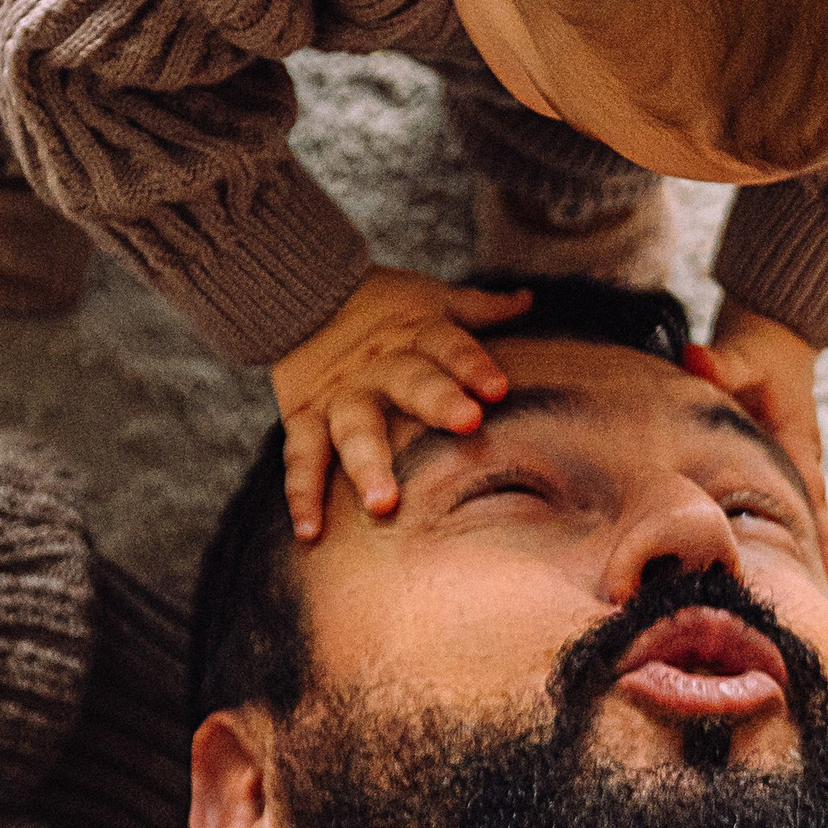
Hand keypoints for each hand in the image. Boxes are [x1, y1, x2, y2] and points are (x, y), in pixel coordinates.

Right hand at [270, 267, 535, 538]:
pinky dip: (302, 495)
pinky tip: (309, 533)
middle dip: (436, 402)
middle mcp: (380, 368)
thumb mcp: (430, 300)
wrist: (299, 294)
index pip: (450, 346)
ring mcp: (340, 396)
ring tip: (382, 505)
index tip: (498, 389)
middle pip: (410, 383)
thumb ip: (478, 308)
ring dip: (366, 466)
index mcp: (416, 335)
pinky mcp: (303, 418)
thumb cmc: (381, 307)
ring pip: (354, 430)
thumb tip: (527, 300)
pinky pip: (301, 458)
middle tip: (465, 424)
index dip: (473, 364)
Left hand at [691, 303, 827, 565]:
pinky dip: (787, 525)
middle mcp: (803, 454)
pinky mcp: (781, 456)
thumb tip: (694, 358)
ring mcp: (794, 457)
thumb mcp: (741, 354)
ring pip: (804, 508)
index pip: (811, 495)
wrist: (777, 330)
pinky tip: (779, 552)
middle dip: (816, 551)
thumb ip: (719, 362)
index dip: (817, 533)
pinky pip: (785, 498)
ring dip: (805, 543)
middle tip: (821, 598)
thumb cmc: (761, 347)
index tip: (826, 574)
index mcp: (798, 439)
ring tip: (809, 587)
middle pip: (814, 512)